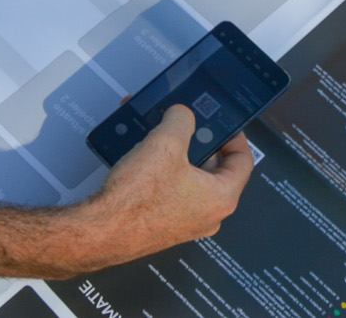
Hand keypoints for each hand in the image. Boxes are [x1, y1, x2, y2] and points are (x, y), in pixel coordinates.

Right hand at [69, 106, 254, 268]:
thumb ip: (181, 120)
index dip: (234, 135)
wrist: (103, 230)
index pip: (243, 161)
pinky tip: (141, 154)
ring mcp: (185, 221)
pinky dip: (159, 168)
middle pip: (214, 167)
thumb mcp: (165, 143)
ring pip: (188, 177)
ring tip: (156, 133)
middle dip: (196, 140)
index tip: (224, 124)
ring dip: (173, 151)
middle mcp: (208, 214)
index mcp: (221, 198)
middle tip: (185, 124)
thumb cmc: (136, 200)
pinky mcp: (163, 222)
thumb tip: (183, 114)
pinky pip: (170, 189)